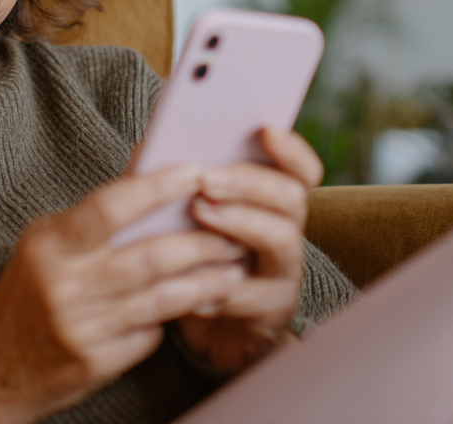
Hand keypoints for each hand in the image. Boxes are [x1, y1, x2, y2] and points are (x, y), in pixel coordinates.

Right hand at [0, 165, 249, 423]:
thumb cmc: (27, 293)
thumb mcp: (47, 245)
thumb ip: (94, 217)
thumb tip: (148, 171)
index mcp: (49, 246)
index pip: (109, 207)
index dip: (156, 188)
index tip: (193, 172)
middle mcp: (66, 286)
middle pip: (150, 257)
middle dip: (200, 242)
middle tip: (233, 228)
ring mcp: (83, 328)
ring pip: (163, 299)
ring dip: (206, 281)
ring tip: (233, 266)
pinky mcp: (99, 363)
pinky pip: (151, 332)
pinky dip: (175, 315)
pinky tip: (200, 302)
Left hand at [175, 127, 323, 373]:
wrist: (202, 322)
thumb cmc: (192, 252)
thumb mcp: (185, 213)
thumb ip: (175, 179)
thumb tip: (152, 144)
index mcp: (270, 200)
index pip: (300, 169)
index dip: (290, 149)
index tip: (264, 129)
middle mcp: (286, 231)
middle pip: (292, 197)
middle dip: (250, 182)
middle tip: (207, 179)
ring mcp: (283, 272)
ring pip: (280, 239)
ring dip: (239, 222)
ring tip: (200, 214)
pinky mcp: (270, 311)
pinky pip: (252, 296)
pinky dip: (220, 286)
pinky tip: (192, 283)